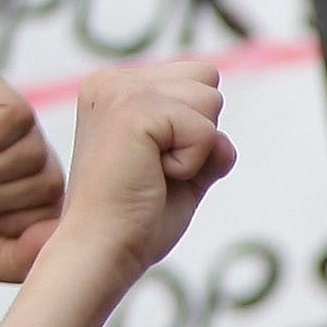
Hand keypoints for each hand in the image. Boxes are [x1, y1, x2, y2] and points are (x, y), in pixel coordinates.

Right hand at [54, 62, 232, 276]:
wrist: (103, 247)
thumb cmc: (138, 218)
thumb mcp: (183, 170)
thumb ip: (206, 141)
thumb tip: (222, 138)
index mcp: (115, 88)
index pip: (197, 78)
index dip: (196, 130)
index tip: (155, 163)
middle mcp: (111, 81)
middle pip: (207, 79)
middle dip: (201, 132)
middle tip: (157, 169)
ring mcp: (118, 90)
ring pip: (210, 99)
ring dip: (197, 149)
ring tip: (154, 172)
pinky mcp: (131, 109)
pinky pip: (205, 131)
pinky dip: (193, 164)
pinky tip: (154, 176)